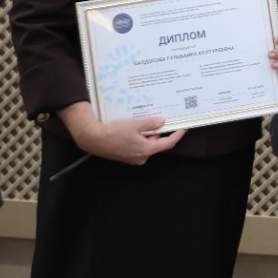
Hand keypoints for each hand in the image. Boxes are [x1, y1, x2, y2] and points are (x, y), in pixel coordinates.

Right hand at [57, 102, 184, 164]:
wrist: (92, 139)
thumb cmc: (114, 132)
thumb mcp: (135, 124)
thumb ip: (150, 123)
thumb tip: (162, 121)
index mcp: (146, 150)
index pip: (168, 143)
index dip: (177, 135)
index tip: (184, 128)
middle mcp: (141, 157)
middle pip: (156, 143)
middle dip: (157, 132)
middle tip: (156, 119)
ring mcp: (133, 158)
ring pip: (146, 144)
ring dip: (146, 134)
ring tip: (141, 122)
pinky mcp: (125, 156)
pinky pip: (137, 146)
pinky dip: (139, 138)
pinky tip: (132, 129)